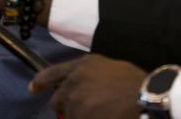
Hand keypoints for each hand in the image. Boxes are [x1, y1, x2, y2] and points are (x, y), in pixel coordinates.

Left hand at [29, 54, 145, 118]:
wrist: (148, 97)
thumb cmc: (134, 81)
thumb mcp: (108, 67)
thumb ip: (90, 74)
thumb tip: (83, 84)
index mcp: (81, 67)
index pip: (52, 73)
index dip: (40, 82)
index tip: (33, 89)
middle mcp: (74, 83)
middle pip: (58, 100)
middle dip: (65, 107)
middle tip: (78, 112)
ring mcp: (78, 104)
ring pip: (70, 115)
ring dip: (79, 116)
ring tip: (99, 113)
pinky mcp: (83, 118)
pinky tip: (103, 117)